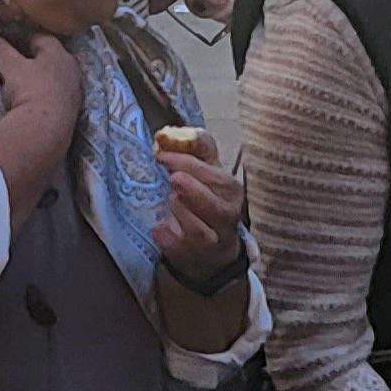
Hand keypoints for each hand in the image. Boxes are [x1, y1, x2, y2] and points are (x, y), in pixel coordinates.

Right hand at [0, 32, 80, 117]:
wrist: (46, 129)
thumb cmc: (29, 89)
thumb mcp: (10, 67)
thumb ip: (2, 51)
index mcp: (58, 52)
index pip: (41, 38)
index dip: (24, 39)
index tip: (11, 44)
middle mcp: (72, 68)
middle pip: (52, 58)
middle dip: (36, 60)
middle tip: (18, 65)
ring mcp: (75, 91)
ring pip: (57, 78)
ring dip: (44, 80)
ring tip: (26, 85)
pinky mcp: (74, 111)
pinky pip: (59, 97)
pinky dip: (48, 96)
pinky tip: (37, 103)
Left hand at [148, 131, 245, 282]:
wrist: (211, 249)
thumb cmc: (206, 199)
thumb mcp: (206, 170)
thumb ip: (192, 148)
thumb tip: (164, 134)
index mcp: (231, 190)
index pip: (216, 175)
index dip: (189, 163)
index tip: (162, 154)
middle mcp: (227, 217)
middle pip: (215, 205)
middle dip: (193, 190)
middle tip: (173, 179)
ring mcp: (212, 241)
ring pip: (198, 230)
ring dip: (181, 213)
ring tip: (169, 201)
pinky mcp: (193, 257)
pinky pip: (178, 247)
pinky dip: (166, 235)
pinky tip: (160, 225)